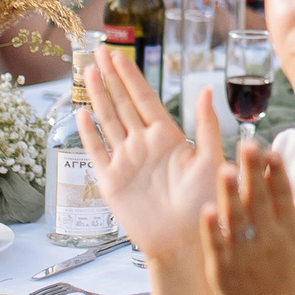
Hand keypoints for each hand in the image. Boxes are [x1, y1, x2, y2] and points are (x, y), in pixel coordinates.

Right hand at [77, 48, 224, 267]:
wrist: (186, 242)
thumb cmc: (205, 204)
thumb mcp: (212, 160)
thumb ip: (207, 125)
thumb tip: (206, 89)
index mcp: (168, 137)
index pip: (145, 99)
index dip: (131, 77)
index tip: (119, 55)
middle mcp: (144, 145)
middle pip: (123, 104)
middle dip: (111, 78)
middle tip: (98, 51)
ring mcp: (126, 162)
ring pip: (108, 122)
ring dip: (98, 97)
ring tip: (88, 72)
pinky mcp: (112, 182)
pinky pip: (96, 153)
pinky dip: (88, 134)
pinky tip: (82, 113)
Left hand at [202, 139, 294, 294]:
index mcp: (291, 229)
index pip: (284, 196)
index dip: (278, 174)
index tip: (272, 152)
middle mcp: (269, 240)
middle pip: (260, 202)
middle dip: (253, 174)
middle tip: (247, 145)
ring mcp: (245, 255)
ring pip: (236, 221)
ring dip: (231, 196)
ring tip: (225, 169)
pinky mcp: (224, 268)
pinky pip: (217, 245)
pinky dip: (212, 229)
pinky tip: (207, 208)